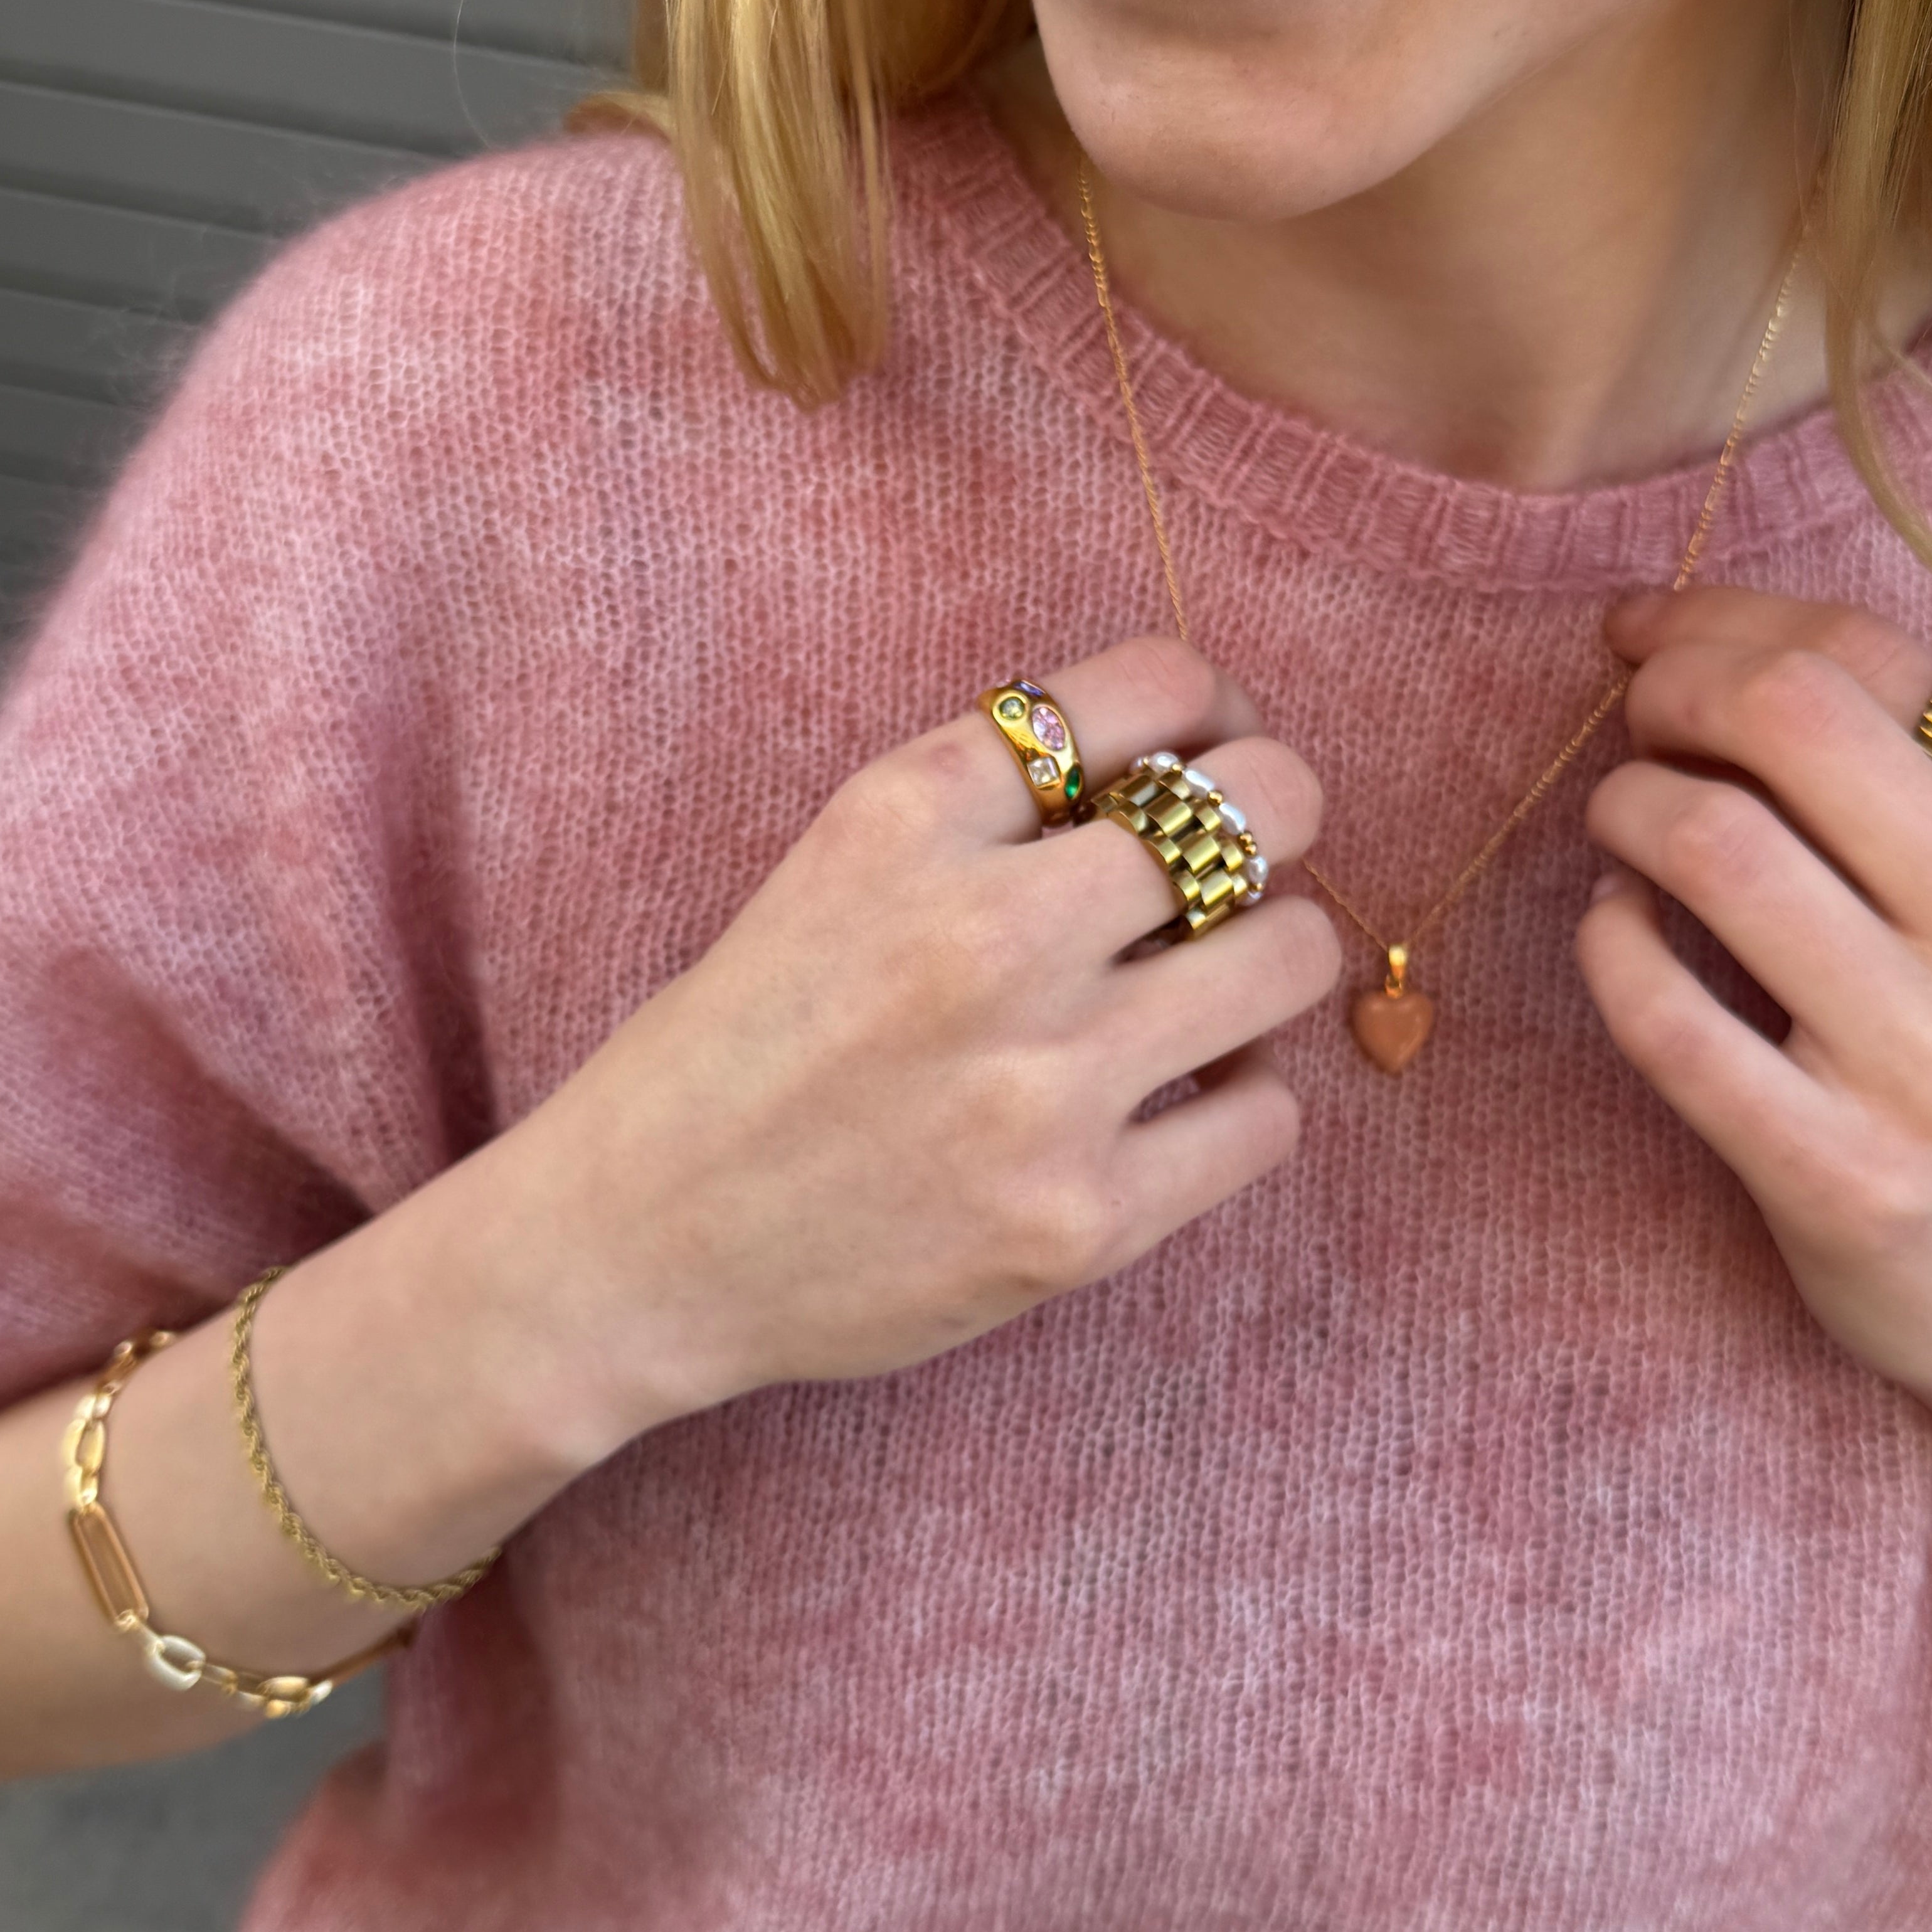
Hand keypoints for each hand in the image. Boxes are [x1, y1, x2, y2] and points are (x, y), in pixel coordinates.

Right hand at [513, 635, 1340, 1440]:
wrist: (640, 1247)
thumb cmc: (744, 1046)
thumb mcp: (841, 865)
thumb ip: (994, 807)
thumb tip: (1197, 769)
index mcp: (912, 811)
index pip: (1159, 684)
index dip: (1215, 713)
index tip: (1205, 756)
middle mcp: (987, 932)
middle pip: (1262, 805)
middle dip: (1276, 823)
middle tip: (1236, 873)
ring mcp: (1042, 1085)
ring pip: (1291, 957)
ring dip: (1269, 962)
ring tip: (1206, 994)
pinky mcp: (1080, 1222)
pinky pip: (1268, 1117)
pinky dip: (1238, 1102)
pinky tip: (1169, 1106)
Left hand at [1574, 585, 1931, 1510]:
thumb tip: (1733, 646)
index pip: (1878, 661)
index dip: (1732, 619)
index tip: (1658, 635)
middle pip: (1795, 719)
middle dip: (1673, 688)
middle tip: (1631, 721)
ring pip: (1719, 849)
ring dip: (1626, 808)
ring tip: (1619, 824)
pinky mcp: (1845, 1182)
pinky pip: (1670, 1021)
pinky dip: (1608, 948)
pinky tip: (1612, 935)